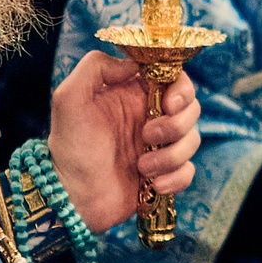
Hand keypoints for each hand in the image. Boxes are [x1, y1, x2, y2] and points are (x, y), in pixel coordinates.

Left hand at [49, 51, 200, 232]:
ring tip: (142, 167)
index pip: (174, 77)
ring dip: (172, 155)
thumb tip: (134, 65)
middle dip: (177, 124)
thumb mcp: (69, 98)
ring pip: (192, 140)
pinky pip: (188, 171)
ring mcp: (159, 147)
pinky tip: (152, 184)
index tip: (170, 103)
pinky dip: (176, 178)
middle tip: (148, 136)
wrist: (71, 196)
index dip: (181, 88)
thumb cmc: (68, 147)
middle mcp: (150, 117)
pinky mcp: (164, 173)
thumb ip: (95, 67)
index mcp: (133, 94)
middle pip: (191, 108)